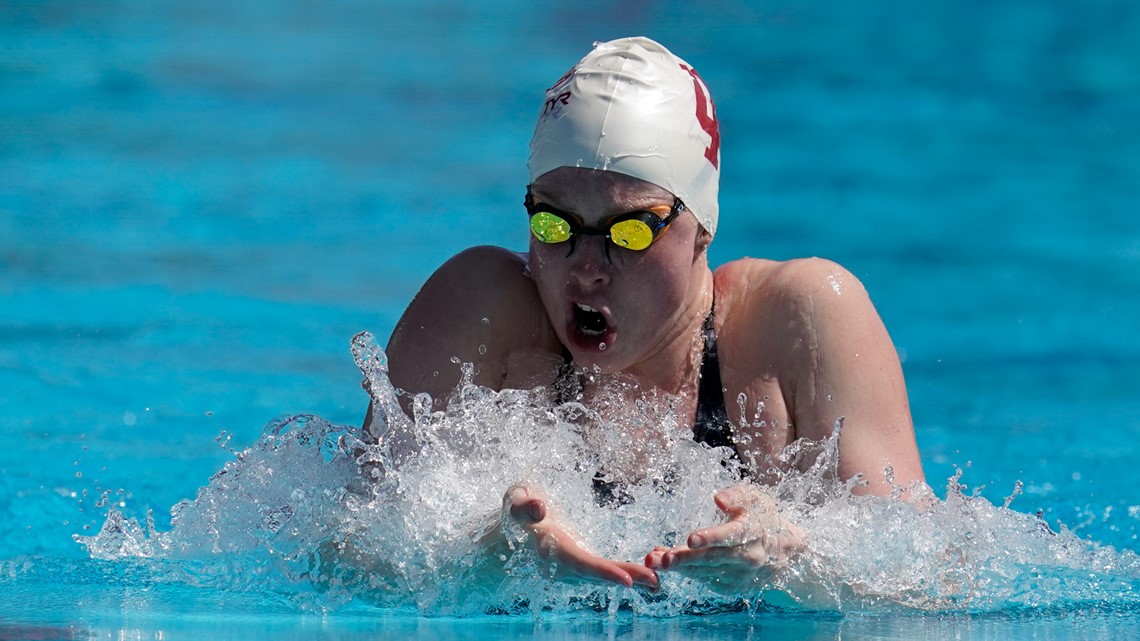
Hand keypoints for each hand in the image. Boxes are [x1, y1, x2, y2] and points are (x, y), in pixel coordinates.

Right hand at [503, 485, 658, 589]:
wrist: (511, 529)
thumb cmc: (516, 508)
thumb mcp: (514, 499)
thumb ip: (522, 504)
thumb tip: (539, 509)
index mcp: (550, 548)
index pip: (579, 563)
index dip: (603, 571)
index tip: (627, 580)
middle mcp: (563, 563)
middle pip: (596, 573)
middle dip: (625, 576)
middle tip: (655, 581)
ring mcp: (572, 566)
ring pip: (602, 574)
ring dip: (631, 577)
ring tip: (658, 582)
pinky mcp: (580, 562)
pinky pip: (604, 570)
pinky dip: (625, 572)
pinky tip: (648, 576)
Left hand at [644, 484, 802, 591]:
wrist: (786, 552)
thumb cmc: (763, 518)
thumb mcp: (757, 498)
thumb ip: (738, 495)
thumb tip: (718, 499)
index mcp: (754, 532)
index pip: (731, 536)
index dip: (711, 537)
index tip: (690, 538)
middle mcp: (748, 557)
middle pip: (714, 559)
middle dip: (686, 559)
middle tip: (661, 559)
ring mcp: (741, 576)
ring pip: (706, 572)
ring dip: (679, 567)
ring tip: (653, 560)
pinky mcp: (732, 587)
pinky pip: (705, 580)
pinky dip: (686, 571)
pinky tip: (667, 563)